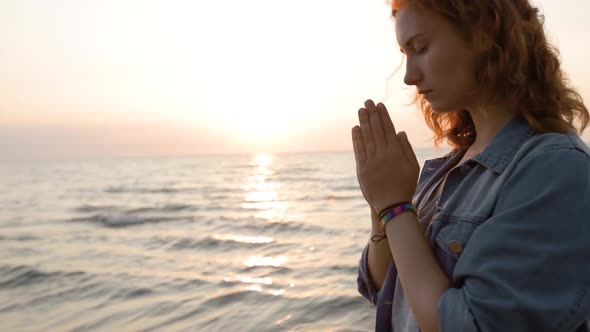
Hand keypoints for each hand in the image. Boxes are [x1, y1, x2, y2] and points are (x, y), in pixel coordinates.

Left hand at [352, 99, 419, 213]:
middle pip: (376, 130)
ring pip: (367, 137)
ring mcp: (371, 161)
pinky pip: (359, 150)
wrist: (391, 206)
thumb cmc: (405, 186)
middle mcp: (383, 154)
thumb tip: (399, 132)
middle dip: (372, 114)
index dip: (383, 116)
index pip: (388, 129)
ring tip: (361, 110)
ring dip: (363, 122)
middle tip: (368, 102)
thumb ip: (406, 149)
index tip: (379, 105)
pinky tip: (356, 128)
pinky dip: (357, 138)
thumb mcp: (412, 167)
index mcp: (396, 153)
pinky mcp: (362, 169)